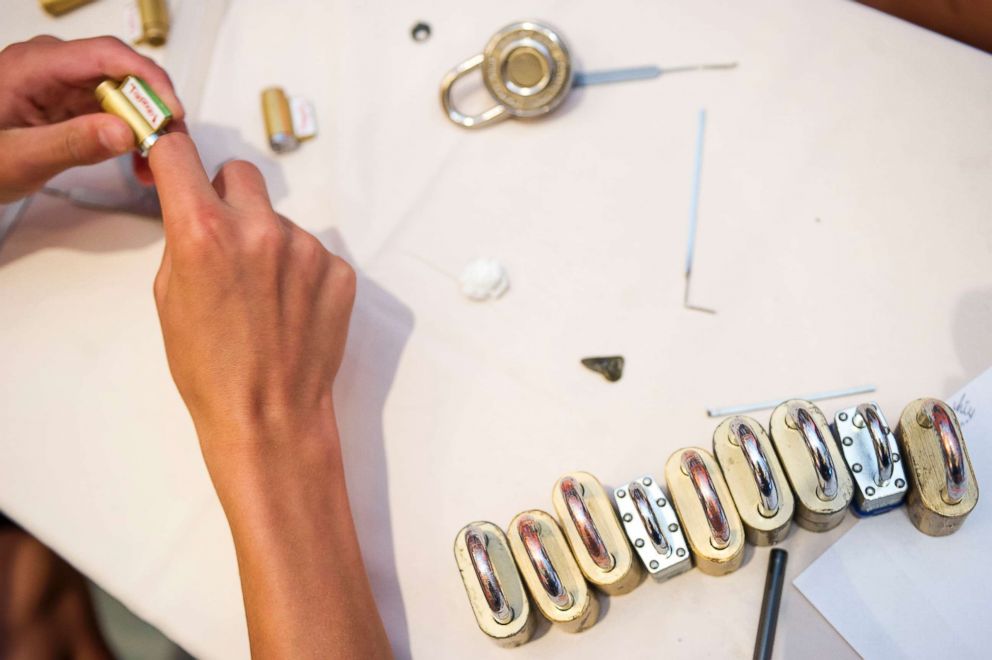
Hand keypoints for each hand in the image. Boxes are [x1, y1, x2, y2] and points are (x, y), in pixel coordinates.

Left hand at [0, 35, 182, 202]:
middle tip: (168, 145)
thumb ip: (71, 144)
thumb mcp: (19, 159)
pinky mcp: (72, 104)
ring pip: (125, 94)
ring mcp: (64, 85)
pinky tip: (138, 160)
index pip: (106, 55)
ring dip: (147, 127)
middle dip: (153, 109)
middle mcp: (53, 67)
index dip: (147, 80)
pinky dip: (133, 136)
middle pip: (123, 74)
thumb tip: (123, 131)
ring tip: (153, 163)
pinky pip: (116, 111)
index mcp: (33, 66)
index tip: (170, 112)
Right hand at [149, 133, 354, 470]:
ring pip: (279, 219)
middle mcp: (259, 230)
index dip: (171, 155)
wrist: (270, 415)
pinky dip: (300, 271)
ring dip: (267, 241)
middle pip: (240, 173)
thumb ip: (183, 239)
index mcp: (205, 232)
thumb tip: (192, 206)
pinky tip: (290, 308)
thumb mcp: (169, 297)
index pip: (180, 153)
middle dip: (226, 195)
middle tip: (224, 236)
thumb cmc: (210, 368)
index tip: (173, 162)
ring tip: (262, 296)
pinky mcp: (339, 270)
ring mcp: (307, 249)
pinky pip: (313, 251)